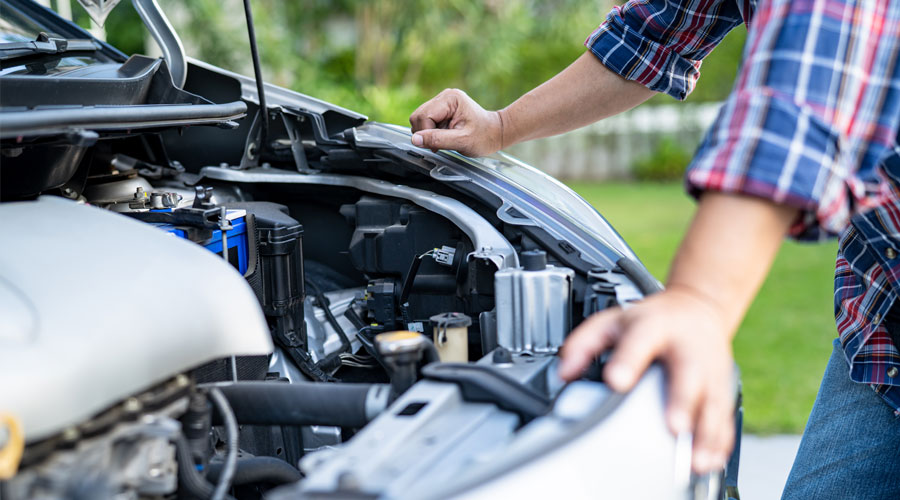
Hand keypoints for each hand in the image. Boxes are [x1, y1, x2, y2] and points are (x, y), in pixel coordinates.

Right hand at [409, 89, 503, 156]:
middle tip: (442, 142)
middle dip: (426, 133)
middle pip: (418, 116)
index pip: (423, 116)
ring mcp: (442, 102)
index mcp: (450, 99)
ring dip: (429, 133)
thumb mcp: (462, 141)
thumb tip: (415, 140)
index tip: (438, 146)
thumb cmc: (484, 137)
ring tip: (446, 137)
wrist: (495, 133)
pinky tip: (445, 134)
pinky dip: (431, 131)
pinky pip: (425, 121)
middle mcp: (444, 96)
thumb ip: (437, 139)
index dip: (426, 134)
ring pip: (419, 119)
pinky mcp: (441, 109)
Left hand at [558, 286, 735, 473]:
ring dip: (705, 433)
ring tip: (694, 458)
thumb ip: (585, 343)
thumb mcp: (613, 321)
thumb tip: (564, 372)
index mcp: (654, 327)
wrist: (698, 309)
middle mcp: (686, 348)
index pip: (639, 342)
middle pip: (687, 374)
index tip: (616, 381)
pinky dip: (719, 441)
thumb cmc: (652, 320)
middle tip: (673, 427)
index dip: (628, 361)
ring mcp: (709, 369)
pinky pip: (723, 417)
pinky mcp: (722, 389)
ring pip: (711, 402)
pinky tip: (710, 460)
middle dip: (681, 401)